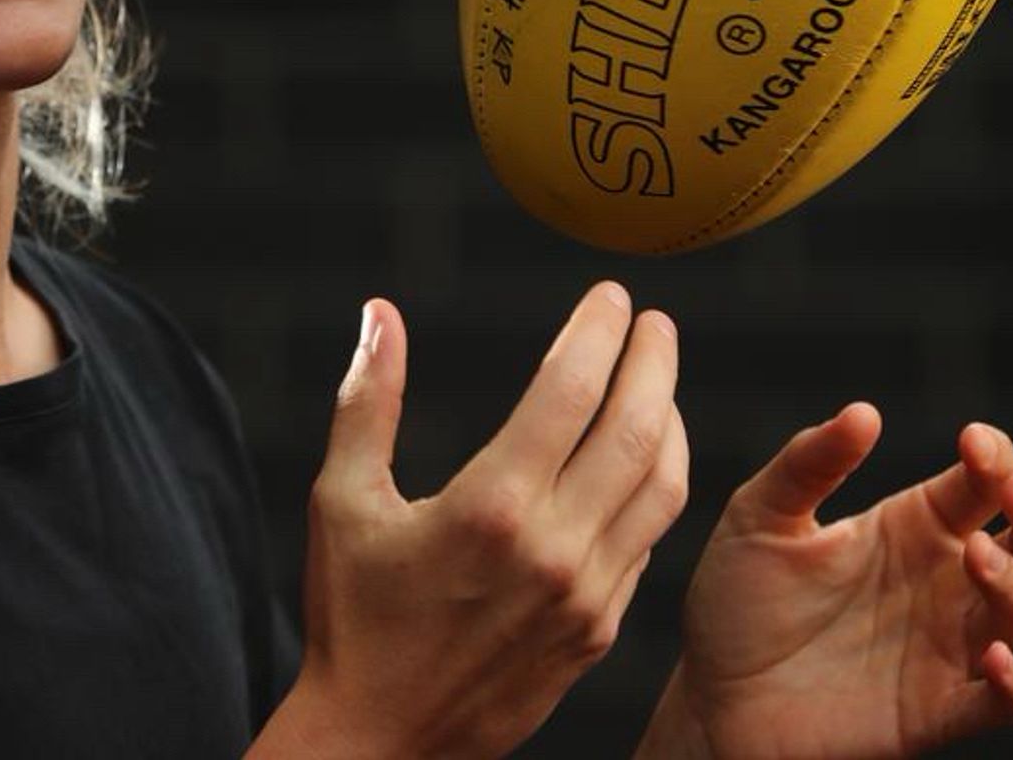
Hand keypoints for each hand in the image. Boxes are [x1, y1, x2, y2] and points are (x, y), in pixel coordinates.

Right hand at [257, 283, 689, 759]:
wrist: (380, 741)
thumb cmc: (351, 617)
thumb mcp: (341, 501)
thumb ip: (368, 401)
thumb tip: (380, 314)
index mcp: (490, 507)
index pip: (569, 392)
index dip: (596, 334)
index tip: (609, 297)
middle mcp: (552, 548)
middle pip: (635, 431)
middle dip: (654, 363)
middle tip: (653, 322)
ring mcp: (585, 595)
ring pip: (660, 488)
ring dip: (670, 423)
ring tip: (660, 381)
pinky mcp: (598, 632)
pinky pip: (646, 542)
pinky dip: (655, 487)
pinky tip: (640, 460)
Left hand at [643, 405, 1012, 758]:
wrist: (713, 694)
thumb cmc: (740, 599)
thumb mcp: (761, 515)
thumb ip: (808, 463)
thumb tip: (864, 412)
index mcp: (909, 528)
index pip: (980, 485)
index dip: (995, 459)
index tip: (975, 440)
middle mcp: (940, 584)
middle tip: (1012, 487)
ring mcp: (943, 648)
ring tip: (977, 556)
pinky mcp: (933, 710)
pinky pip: (996, 702)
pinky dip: (1010, 684)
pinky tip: (994, 658)